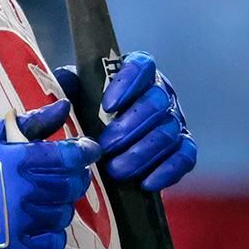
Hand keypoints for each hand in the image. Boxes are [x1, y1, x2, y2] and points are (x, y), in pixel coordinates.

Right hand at [0, 99, 99, 248]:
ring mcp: (19, 226)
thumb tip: (64, 108)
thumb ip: (28, 125)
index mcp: (16, 161)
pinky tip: (37, 225)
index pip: (69, 157)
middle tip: (62, 175)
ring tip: (41, 200)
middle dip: (73, 177)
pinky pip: (52, 244)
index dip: (83, 151)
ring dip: (58, 205)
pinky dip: (51, 235)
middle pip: (71, 186)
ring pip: (63, 214)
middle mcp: (22, 193)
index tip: (85, 150)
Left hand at [53, 51, 195, 191]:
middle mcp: (160, 93)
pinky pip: (186, 157)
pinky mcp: (183, 148)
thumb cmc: (84, 116)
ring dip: (141, 154)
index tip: (107, 106)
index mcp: (136, 74)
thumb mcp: (70, 99)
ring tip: (115, 170)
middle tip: (105, 147)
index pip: (141, 65)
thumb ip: (64, 90)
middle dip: (130, 127)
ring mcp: (175, 120)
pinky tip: (145, 183)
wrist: (97, 151)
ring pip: (168, 132)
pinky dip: (167, 171)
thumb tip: (63, 96)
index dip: (128, 83)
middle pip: (157, 101)